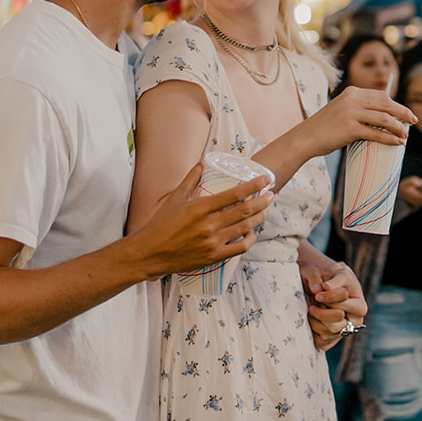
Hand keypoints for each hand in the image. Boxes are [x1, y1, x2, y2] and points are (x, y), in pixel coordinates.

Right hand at [137, 165, 272, 278]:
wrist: (150, 253)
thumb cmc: (161, 224)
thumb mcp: (175, 198)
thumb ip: (190, 180)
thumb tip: (202, 163)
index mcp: (200, 208)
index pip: (234, 195)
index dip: (254, 186)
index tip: (265, 179)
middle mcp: (209, 225)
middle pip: (244, 211)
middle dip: (262, 201)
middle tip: (271, 193)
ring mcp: (213, 242)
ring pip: (244, 228)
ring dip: (259, 217)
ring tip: (266, 209)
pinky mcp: (213, 257)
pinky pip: (239, 248)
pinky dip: (249, 239)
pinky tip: (252, 232)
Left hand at [300, 256, 366, 350]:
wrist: (321, 286)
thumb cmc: (324, 276)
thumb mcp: (319, 270)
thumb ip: (317, 277)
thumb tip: (317, 289)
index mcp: (357, 298)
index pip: (344, 300)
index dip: (330, 296)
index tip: (318, 293)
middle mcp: (356, 316)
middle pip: (340, 319)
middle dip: (323, 312)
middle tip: (313, 304)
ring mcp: (347, 327)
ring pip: (333, 330)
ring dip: (317, 321)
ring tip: (311, 309)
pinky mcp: (335, 337)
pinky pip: (325, 341)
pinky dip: (315, 332)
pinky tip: (312, 320)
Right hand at [304, 86, 414, 157]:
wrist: (305, 137)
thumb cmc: (325, 127)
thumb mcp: (341, 110)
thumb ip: (359, 109)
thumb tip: (384, 119)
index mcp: (352, 92)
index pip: (381, 96)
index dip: (397, 104)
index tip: (406, 113)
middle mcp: (352, 99)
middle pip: (386, 104)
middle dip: (403, 113)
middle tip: (413, 121)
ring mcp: (351, 113)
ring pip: (384, 118)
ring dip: (398, 127)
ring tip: (405, 135)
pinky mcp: (349, 129)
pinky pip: (376, 133)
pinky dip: (389, 138)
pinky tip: (397, 142)